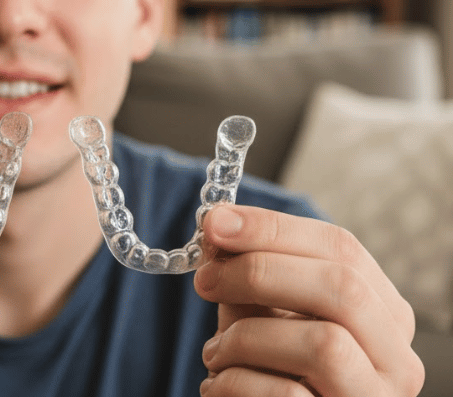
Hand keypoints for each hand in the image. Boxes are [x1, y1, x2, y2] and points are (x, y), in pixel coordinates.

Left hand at [194, 205, 424, 396]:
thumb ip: (249, 270)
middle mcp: (397, 359)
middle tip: (204, 280)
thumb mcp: (262, 314)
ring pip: (325, 345)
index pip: (341, 248)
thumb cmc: (269, 369)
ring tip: (214, 352)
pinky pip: (288, 395)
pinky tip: (218, 384)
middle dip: (260, 273)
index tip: (215, 223)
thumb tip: (220, 222)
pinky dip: (237, 382)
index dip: (273, 228)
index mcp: (384, 313)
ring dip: (247, 338)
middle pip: (343, 289)